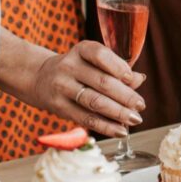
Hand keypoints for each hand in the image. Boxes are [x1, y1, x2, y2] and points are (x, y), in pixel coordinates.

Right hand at [33, 41, 147, 137]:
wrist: (39, 78)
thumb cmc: (77, 68)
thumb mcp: (94, 61)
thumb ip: (116, 68)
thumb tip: (140, 79)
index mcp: (81, 50)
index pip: (101, 55)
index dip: (119, 67)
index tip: (133, 79)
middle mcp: (70, 66)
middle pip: (101, 82)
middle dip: (125, 96)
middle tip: (141, 106)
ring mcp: (62, 87)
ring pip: (94, 102)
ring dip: (118, 113)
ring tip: (134, 119)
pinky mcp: (60, 107)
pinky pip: (86, 119)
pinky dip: (106, 126)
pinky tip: (120, 131)